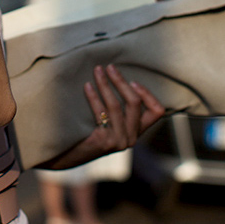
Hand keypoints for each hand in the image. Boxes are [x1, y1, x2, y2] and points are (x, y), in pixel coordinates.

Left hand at [40, 64, 164, 170]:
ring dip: (105, 84)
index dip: (148, 94)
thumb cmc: (87, 133)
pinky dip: (93, 96)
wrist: (67, 156)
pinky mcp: (104, 142)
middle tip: (109, 67)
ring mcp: (118, 141)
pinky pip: (101, 112)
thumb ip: (119, 109)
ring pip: (116, 105)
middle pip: (134, 103)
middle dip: (121, 81)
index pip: (157, 112)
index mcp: (136, 132)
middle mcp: (131, 138)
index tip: (132, 80)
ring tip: (96, 71)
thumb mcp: (109, 122)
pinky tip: (87, 86)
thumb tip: (117, 76)